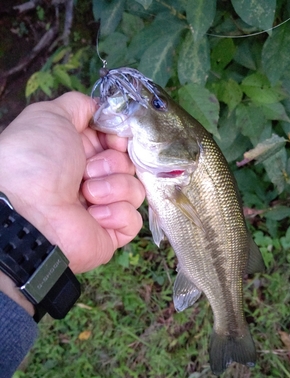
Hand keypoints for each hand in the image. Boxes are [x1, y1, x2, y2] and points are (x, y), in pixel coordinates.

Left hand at [0, 91, 144, 274]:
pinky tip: (93, 214)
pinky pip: (133, 221)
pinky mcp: (111, 233)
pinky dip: (116, 213)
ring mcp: (103, 209)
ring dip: (112, 187)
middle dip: (113, 164)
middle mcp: (93, 180)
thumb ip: (79, 106)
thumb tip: (100, 109)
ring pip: (135, 191)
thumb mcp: (52, 115)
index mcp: (82, 154)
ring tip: (86, 193)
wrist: (29, 205)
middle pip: (130, 165)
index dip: (121, 139)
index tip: (113, 139)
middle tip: (87, 170)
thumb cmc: (35, 158)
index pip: (120, 144)